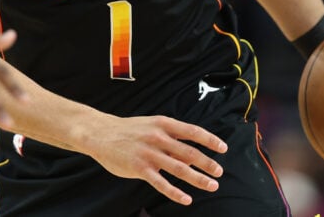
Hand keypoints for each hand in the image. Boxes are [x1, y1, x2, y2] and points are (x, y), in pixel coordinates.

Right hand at [85, 114, 226, 205]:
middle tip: (219, 172)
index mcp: (163, 124)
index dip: (210, 140)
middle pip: (189, 152)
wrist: (100, 133)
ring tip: (211, 185)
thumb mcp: (151, 125)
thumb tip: (193, 150)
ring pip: (179, 168)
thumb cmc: (129, 130)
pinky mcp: (139, 168)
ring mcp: (148, 153)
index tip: (223, 148)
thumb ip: (171, 136)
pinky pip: (161, 183)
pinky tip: (186, 199)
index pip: (192, 132)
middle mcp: (158, 138)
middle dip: (207, 163)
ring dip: (198, 178)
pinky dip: (175, 192)